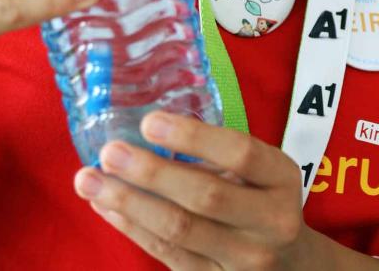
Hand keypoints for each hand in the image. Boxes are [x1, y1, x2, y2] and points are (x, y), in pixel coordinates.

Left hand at [74, 113, 314, 269]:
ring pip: (178, 230)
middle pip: (205, 196)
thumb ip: (219, 152)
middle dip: (151, 173)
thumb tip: (151, 127)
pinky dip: (131, 228)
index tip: (149, 121)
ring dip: (128, 203)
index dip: (194, 137)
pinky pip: (165, 253)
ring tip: (89, 179)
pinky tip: (105, 207)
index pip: (241, 153)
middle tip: (110, 151)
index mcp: (281, 179)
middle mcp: (269, 222)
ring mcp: (242, 260)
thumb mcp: (261, 171)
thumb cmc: (262, 199)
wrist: (289, 266)